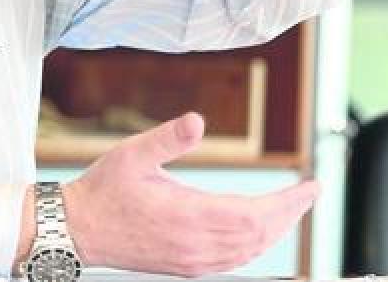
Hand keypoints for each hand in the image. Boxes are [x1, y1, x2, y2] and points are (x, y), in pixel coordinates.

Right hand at [61, 112, 317, 275]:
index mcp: (187, 216)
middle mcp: (194, 245)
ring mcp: (191, 260)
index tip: (309, 186)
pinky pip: (233, 261)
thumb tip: (197, 121)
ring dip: (275, 232)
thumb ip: (167, 139)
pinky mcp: (185, 266)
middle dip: (289, 215)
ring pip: (249, 252)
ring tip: (290, 210)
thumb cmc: (103, 191)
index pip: (254, 215)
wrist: (78, 230)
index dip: (287, 203)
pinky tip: (257, 234)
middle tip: (308, 194)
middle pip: (259, 236)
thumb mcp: (131, 154)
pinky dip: (254, 246)